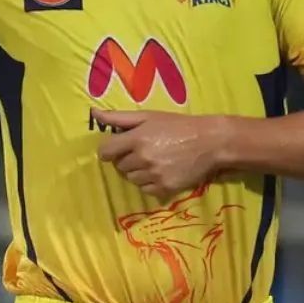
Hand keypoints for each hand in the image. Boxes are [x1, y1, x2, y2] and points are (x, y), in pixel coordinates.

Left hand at [94, 110, 225, 197]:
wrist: (210, 142)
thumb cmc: (178, 125)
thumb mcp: (149, 116)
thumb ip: (119, 117)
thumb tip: (93, 113)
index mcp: (137, 138)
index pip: (106, 151)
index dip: (109, 150)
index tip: (118, 147)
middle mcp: (143, 158)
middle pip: (119, 166)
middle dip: (126, 159)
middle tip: (142, 151)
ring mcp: (154, 175)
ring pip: (131, 179)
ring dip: (137, 172)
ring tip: (153, 161)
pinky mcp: (165, 188)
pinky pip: (145, 190)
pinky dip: (149, 183)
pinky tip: (160, 172)